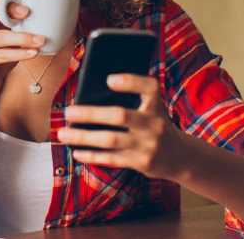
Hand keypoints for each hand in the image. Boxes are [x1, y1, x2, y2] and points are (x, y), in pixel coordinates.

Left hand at [57, 74, 193, 181]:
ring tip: (63, 133)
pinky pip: (112, 159)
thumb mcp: (152, 108)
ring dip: (84, 137)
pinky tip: (76, 152)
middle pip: (120, 116)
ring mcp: (148, 145)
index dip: (130, 82)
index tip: (109, 80)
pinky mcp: (141, 163)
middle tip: (68, 112)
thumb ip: (132, 99)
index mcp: (157, 104)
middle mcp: (154, 124)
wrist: (181, 157)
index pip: (149, 88)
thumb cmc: (155, 124)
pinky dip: (92, 155)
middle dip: (91, 114)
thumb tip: (89, 96)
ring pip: (111, 140)